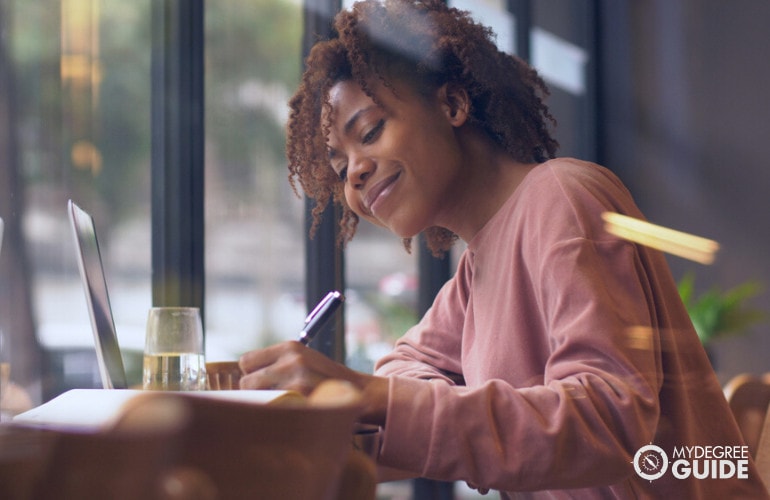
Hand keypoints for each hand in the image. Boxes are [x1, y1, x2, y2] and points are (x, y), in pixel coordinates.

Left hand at [238, 341, 388, 424]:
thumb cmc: (324, 378)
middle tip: (272, 396)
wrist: (357, 391)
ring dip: (264, 404)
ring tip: (281, 404)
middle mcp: (292, 360)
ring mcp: (297, 381)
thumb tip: (242, 376)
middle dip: (255, 391)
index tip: (262, 381)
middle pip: (247, 382)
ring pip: (256, 399)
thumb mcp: (303, 359)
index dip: (252, 373)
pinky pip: (272, 411)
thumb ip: (276, 363)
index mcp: (290, 347)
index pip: (246, 361)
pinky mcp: (302, 400)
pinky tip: (288, 412)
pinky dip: (276, 414)